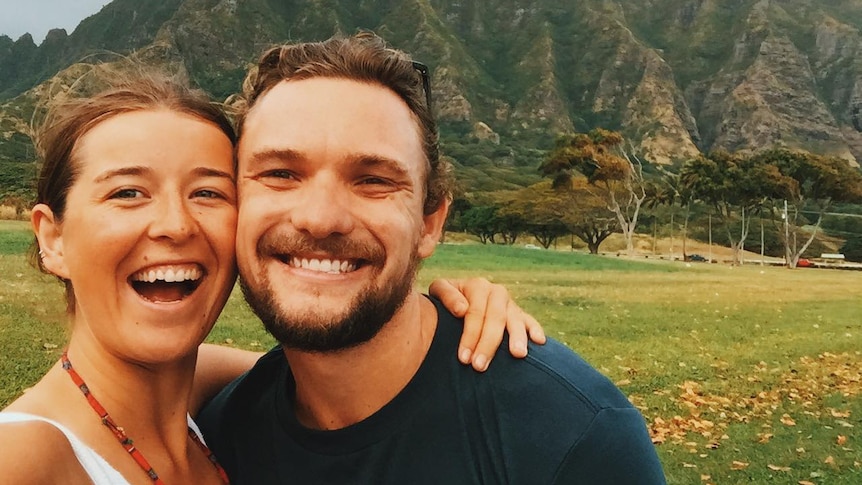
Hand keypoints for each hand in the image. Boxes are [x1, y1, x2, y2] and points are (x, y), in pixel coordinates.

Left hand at [428, 278, 545, 371]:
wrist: (457, 301)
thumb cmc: (445, 301)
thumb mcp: (439, 291)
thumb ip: (447, 296)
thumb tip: (462, 310)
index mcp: (477, 286)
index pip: (474, 312)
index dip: (470, 336)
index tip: (463, 359)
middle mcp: (496, 292)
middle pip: (496, 318)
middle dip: (488, 344)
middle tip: (479, 366)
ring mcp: (510, 304)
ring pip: (515, 320)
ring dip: (517, 337)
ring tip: (518, 354)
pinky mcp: (520, 315)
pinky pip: (530, 321)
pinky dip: (535, 330)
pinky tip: (539, 341)